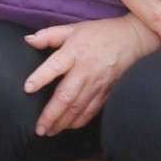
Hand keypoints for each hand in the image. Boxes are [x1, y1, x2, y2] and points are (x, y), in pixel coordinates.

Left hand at [21, 16, 157, 135]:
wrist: (133, 38)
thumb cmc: (100, 33)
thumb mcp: (73, 28)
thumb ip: (49, 35)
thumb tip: (28, 40)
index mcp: (74, 52)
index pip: (55, 65)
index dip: (40, 77)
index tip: (28, 88)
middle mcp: (85, 70)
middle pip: (66, 96)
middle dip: (50, 115)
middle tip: (39, 128)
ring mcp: (97, 83)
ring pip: (78, 108)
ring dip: (62, 122)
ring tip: (49, 131)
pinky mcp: (107, 92)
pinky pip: (92, 110)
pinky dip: (79, 121)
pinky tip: (69, 126)